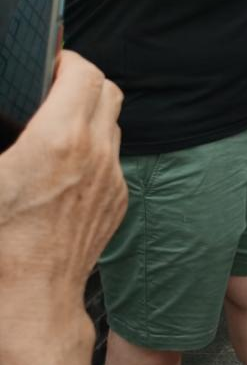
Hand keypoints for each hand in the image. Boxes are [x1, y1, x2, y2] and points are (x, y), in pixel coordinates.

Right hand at [0, 50, 126, 364]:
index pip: (83, 72)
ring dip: (89, 115)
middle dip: (80, 82)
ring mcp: (111, 178)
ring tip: (53, 126)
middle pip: (106, 90)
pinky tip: (62, 165)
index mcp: (59, 140)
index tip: (44, 66)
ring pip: (112, 123)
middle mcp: (95, 153)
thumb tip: (2, 119)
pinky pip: (112, 157)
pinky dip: (93, 148)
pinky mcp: (117, 200)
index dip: (64, 61)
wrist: (28, 303)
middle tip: (50, 89)